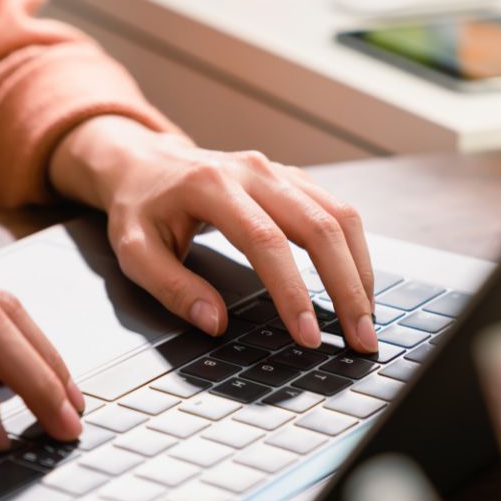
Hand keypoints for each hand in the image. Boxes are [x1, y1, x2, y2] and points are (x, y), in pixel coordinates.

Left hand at [50, 115, 376, 351]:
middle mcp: (252, 171)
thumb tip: (214, 322)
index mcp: (211, 185)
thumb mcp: (134, 251)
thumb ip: (171, 287)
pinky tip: (356, 284)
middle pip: (318, 226)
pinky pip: (336, 210)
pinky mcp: (290, 178)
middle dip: (346, 287)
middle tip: (359, 338)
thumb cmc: (138, 207)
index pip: (265, 241)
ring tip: (366, 319)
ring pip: (338, 215)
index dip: (292, 291)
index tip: (308, 335)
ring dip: (359, 270)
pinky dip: (353, 250)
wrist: (142, 162)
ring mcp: (276, 171)